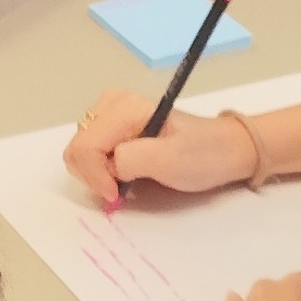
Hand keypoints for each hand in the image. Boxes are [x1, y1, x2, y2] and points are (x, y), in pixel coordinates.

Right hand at [67, 86, 262, 209]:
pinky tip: (122, 174)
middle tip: (121, 189)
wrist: (224, 149)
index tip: (117, 196)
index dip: (96, 177)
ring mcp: (110, 113)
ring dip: (96, 174)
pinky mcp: (112, 126)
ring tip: (124, 182)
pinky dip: (99, 170)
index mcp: (124, 107)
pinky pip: (89, 152)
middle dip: (93, 175)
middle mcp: (111, 104)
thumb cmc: (201, 155)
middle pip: (77, 148)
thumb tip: (107, 170)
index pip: (85, 146)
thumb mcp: (170, 160)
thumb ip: (130, 160)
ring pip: (79, 151)